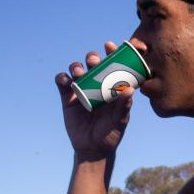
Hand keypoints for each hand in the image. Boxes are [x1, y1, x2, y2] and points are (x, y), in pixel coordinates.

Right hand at [54, 41, 133, 158]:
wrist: (92, 148)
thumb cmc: (111, 133)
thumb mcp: (120, 121)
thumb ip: (124, 106)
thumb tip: (131, 89)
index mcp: (113, 86)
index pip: (114, 65)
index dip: (113, 52)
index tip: (111, 45)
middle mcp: (98, 84)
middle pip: (94, 63)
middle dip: (93, 57)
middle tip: (94, 61)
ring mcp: (82, 89)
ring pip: (77, 69)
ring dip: (77, 66)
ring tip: (79, 72)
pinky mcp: (68, 97)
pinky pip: (62, 82)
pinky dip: (62, 77)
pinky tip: (66, 80)